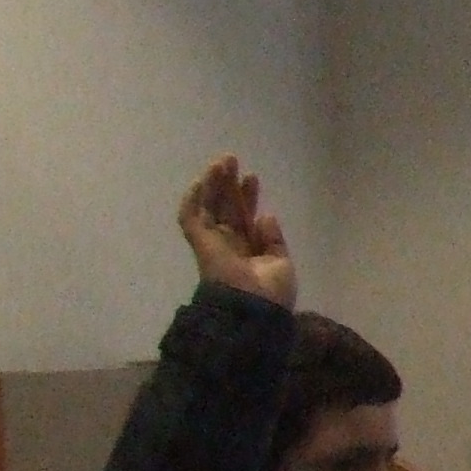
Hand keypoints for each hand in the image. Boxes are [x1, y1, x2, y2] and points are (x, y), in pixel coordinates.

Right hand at [177, 157, 294, 307]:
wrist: (254, 310)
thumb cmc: (271, 293)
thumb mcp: (281, 263)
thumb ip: (273, 240)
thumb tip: (266, 216)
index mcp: (248, 250)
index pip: (244, 217)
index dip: (247, 197)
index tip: (253, 178)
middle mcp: (229, 244)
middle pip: (225, 207)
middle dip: (228, 184)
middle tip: (232, 160)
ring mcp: (213, 242)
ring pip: (208, 207)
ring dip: (212, 184)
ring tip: (221, 162)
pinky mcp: (200, 243)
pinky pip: (190, 218)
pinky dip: (192, 200)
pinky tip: (201, 182)